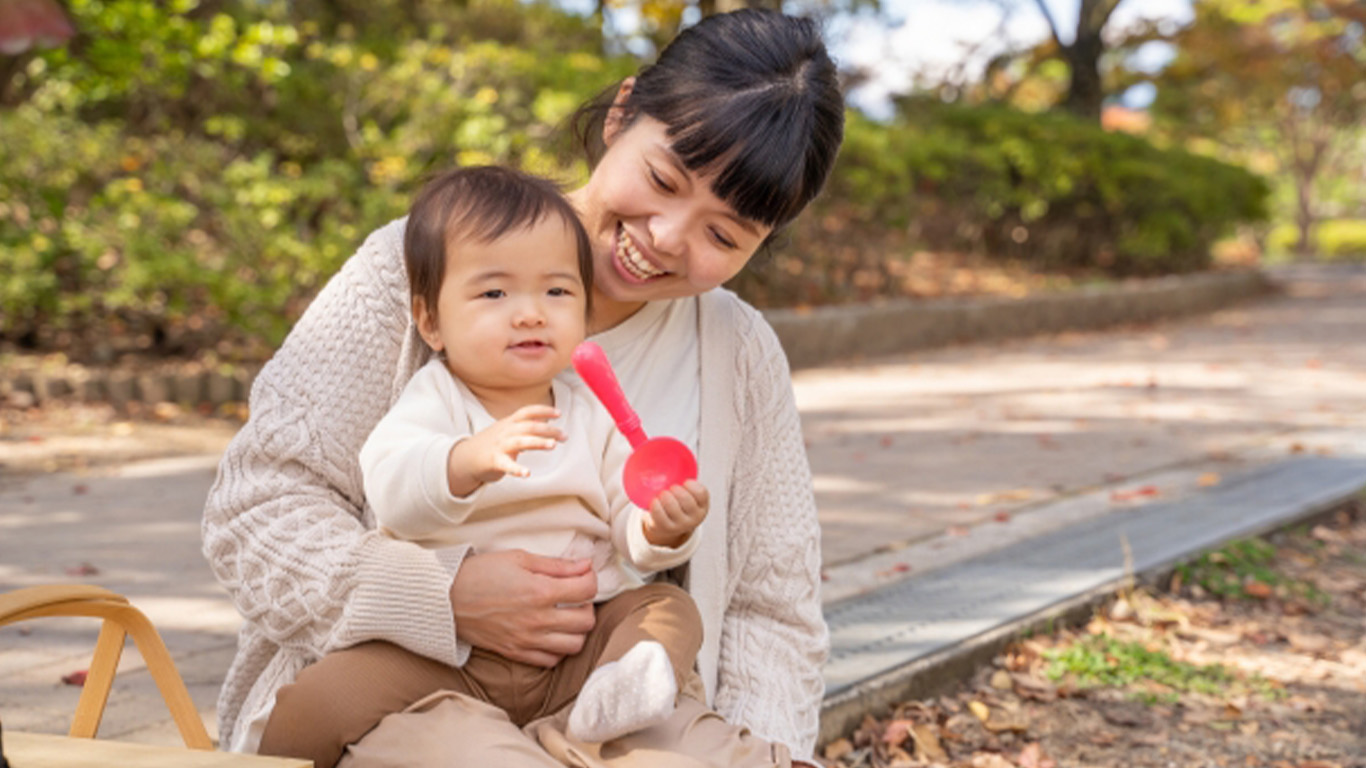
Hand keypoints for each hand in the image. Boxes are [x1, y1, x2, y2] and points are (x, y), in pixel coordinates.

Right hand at [447, 405, 565, 495]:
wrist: (465, 458)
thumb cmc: (491, 444)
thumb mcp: (507, 431)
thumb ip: (524, 426)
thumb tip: (545, 420)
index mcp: (509, 423)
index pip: (527, 412)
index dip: (543, 411)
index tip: (559, 414)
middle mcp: (505, 432)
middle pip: (528, 426)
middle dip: (548, 430)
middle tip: (564, 437)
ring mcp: (499, 446)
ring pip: (520, 441)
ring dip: (537, 442)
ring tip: (553, 445)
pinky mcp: (494, 462)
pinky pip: (506, 465)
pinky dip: (516, 469)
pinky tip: (527, 474)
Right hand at [449, 549, 598, 666]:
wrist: (446, 599)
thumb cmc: (480, 573)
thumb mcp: (518, 558)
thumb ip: (556, 565)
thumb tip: (585, 565)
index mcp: (540, 591)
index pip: (587, 590)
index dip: (590, 578)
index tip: (582, 574)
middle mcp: (538, 619)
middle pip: (586, 621)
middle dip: (587, 606)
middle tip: (575, 597)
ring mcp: (528, 640)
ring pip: (574, 645)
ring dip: (576, 630)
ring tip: (565, 617)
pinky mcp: (516, 653)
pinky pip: (552, 660)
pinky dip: (558, 649)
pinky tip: (551, 633)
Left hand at [643, 479, 708, 547]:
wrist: (667, 527)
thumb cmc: (677, 502)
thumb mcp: (686, 493)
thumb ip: (681, 475)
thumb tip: (653, 444)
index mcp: (702, 506)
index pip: (701, 493)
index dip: (692, 485)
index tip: (685, 481)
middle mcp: (694, 518)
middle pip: (686, 500)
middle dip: (676, 490)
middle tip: (671, 487)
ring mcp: (680, 525)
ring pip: (672, 506)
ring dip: (664, 496)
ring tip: (662, 493)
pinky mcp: (666, 528)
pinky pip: (659, 515)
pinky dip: (655, 505)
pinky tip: (654, 501)